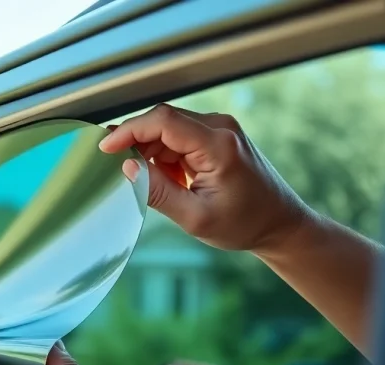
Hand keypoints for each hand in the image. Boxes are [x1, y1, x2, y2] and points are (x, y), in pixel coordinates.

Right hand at [99, 104, 312, 252]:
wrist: (280, 223)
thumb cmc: (244, 224)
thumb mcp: (194, 217)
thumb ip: (157, 191)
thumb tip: (127, 168)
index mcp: (218, 145)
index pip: (163, 121)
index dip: (129, 130)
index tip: (105, 148)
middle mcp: (221, 128)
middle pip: (163, 120)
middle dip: (136, 142)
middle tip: (118, 168)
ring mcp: (221, 129)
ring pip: (169, 128)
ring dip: (152, 151)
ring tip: (154, 183)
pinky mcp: (219, 136)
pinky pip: (181, 135)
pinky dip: (166, 154)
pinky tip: (171, 179)